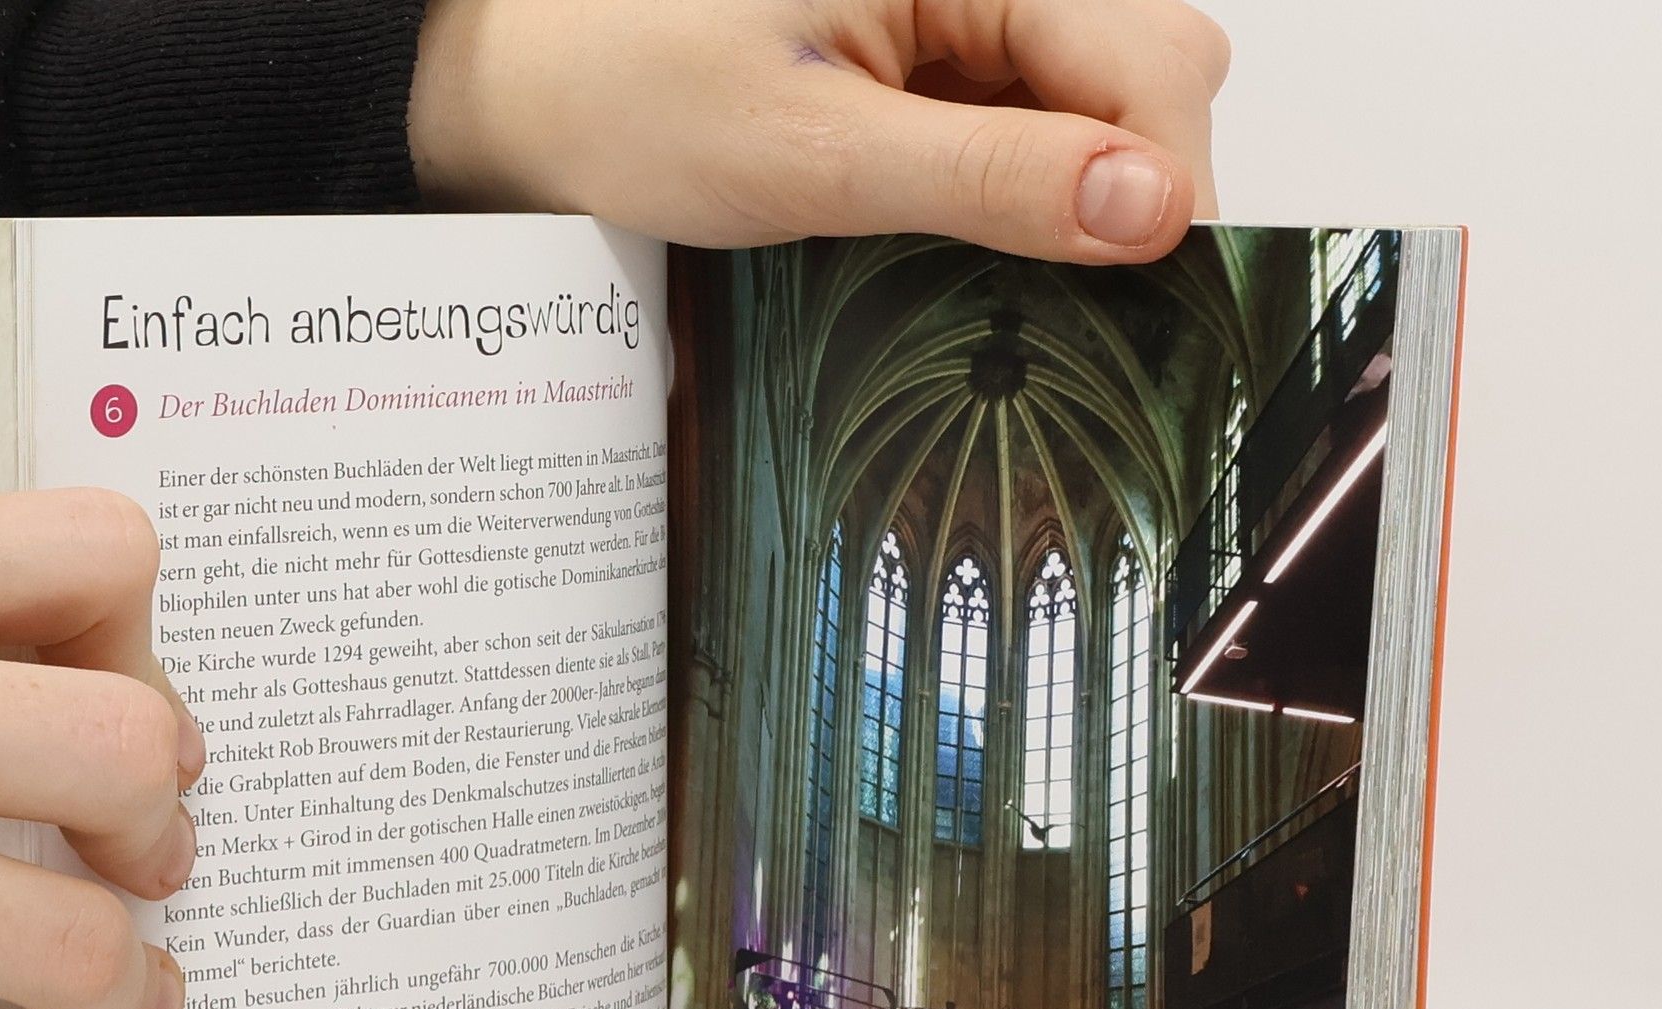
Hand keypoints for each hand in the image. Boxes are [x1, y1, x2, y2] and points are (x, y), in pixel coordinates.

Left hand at [411, 0, 1226, 260]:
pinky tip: (954, 225)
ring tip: (965, 247)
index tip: (1138, 288)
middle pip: (1147, 71)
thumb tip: (1151, 213)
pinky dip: (1016, 187)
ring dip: (1064, 194)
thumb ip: (993, 181)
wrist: (536, 90)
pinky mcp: (940, 50)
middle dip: (1120, 189)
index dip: (1165, 183)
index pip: (1157, 56)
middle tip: (1036, 283)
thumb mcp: (817, 156)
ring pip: (1097, 103)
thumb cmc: (633, 97)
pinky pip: (1031, 117)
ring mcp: (966, 6)